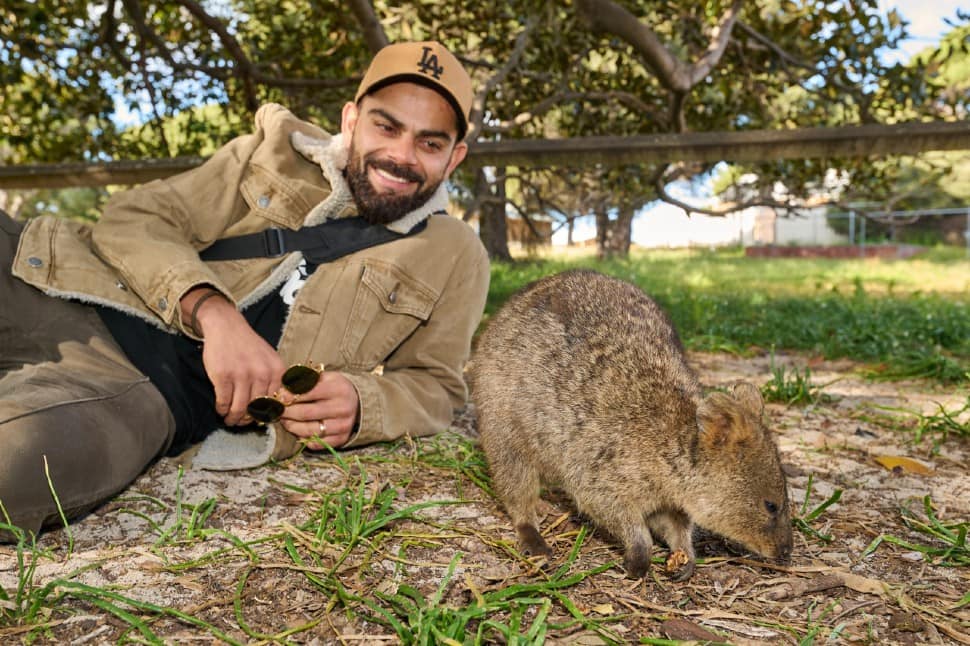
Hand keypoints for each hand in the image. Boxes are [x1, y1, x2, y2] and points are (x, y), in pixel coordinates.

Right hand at [182, 287, 285, 425]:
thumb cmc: (249, 346)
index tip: (259, 419)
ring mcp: (242, 375)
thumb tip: (276, 407)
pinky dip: (222, 410)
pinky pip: (224, 402)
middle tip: (241, 423)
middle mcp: (262, 374)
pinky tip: (221, 410)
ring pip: (240, 408)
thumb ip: (275, 380)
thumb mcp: (271, 359)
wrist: (227, 327)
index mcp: (277, 371)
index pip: (276, 402)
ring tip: (230, 421)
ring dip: (234, 419)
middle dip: (248, 419)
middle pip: (257, 408)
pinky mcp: (223, 376)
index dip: (266, 415)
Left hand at [278, 371, 358, 448]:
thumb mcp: (324, 378)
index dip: (289, 395)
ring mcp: (342, 425)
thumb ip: (304, 381)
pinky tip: (298, 430)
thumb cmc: (334, 388)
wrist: (357, 403)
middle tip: (277, 411)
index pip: (308, 392)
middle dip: (286, 412)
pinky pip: (316, 443)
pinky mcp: (341, 439)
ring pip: (308, 430)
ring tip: (285, 420)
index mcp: (338, 389)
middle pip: (305, 413)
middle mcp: (342, 408)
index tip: (278, 397)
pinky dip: (303, 438)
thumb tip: (282, 391)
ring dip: (291, 426)